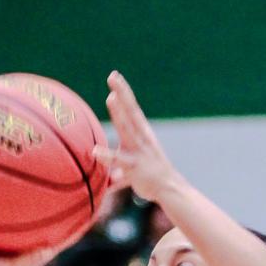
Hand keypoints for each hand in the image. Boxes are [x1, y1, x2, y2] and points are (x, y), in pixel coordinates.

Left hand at [95, 71, 179, 203]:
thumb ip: (116, 159)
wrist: (169, 189)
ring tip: (110, 98)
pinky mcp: (135, 168)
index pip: (131, 108)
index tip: (115, 76)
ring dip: (119, 113)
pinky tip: (95, 151)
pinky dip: (108, 156)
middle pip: (130, 111)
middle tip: (113, 76)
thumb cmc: (148, 174)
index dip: (123, 91)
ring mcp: (139, 151)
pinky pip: (119, 161)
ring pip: (127, 129)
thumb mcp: (132, 159)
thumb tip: (101, 163)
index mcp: (141, 132)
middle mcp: (141, 137)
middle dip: (122, 93)